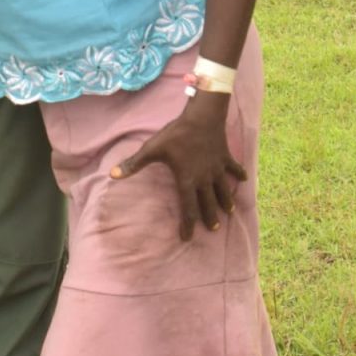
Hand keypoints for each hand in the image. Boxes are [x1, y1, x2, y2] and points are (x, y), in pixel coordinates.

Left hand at [111, 93, 245, 239]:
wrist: (202, 117)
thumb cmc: (176, 134)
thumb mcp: (152, 149)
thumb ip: (134, 164)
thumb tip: (112, 175)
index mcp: (187, 180)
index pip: (187, 208)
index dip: (187, 225)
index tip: (186, 238)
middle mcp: (204, 178)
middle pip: (208, 203)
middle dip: (210, 217)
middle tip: (213, 229)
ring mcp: (217, 168)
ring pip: (223, 189)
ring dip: (226, 200)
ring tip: (229, 211)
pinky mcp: (225, 157)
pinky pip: (233, 168)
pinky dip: (238, 174)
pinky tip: (244, 179)